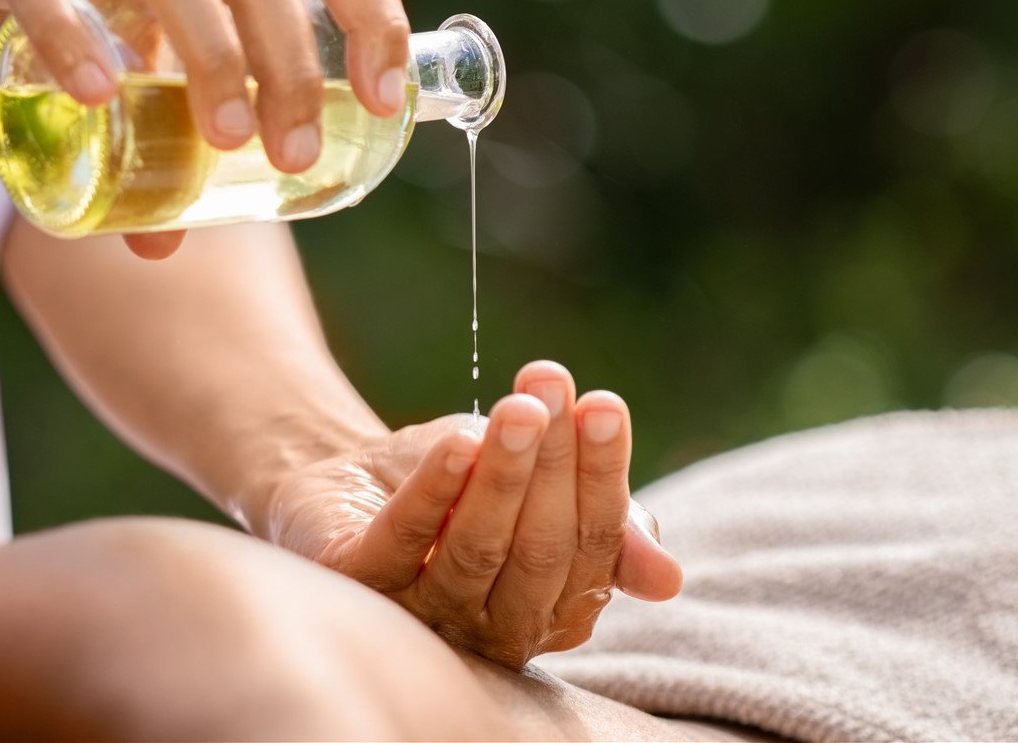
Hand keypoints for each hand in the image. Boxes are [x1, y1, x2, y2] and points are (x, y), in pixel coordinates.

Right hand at [0, 0, 410, 257]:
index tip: (386, 98)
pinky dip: (72, 40)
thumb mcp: (126, 25)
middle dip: (291, 67)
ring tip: (225, 141)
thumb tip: (168, 243)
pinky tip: (97, 96)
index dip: (371, 14)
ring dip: (210, 56)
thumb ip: (155, 118)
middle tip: (295, 157)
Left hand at [265, 361, 681, 668]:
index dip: (602, 475)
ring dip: (503, 474)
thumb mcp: (538, 489)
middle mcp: (491, 628)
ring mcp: (422, 613)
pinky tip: (460, 441)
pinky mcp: (362, 584)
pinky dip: (436, 490)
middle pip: (541, 553)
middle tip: (552, 389)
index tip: (602, 405)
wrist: (348, 475)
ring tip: (518, 407)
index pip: (594, 549)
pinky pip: (406, 540)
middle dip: (554, 465)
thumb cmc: (458, 483)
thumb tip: (668, 581)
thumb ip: (605, 527)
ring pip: (478, 550)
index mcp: (550, 610)